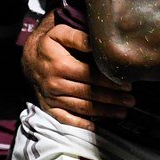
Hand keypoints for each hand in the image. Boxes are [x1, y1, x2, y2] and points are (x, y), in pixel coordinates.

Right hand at [24, 14, 132, 129]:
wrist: (29, 59)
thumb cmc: (49, 44)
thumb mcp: (60, 33)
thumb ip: (78, 37)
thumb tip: (96, 44)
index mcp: (61, 65)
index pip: (91, 76)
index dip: (110, 82)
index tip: (126, 85)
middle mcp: (56, 84)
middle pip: (89, 93)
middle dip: (112, 98)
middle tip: (130, 101)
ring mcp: (52, 98)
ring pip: (81, 107)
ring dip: (104, 112)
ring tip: (122, 112)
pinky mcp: (48, 107)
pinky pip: (66, 119)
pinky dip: (81, 124)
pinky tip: (97, 127)